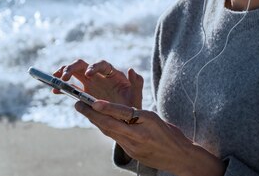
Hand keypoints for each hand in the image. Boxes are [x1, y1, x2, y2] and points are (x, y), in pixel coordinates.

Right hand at [53, 59, 142, 106]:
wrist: (125, 119)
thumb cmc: (132, 106)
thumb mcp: (136, 96)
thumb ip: (137, 83)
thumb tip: (131, 69)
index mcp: (112, 74)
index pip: (102, 65)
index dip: (94, 67)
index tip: (88, 74)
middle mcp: (99, 76)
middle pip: (83, 65)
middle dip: (72, 68)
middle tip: (64, 77)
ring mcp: (90, 83)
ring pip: (74, 72)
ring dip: (63, 73)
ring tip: (56, 80)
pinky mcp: (83, 92)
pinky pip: (70, 87)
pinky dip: (62, 87)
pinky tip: (55, 91)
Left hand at [76, 100, 226, 175]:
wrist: (180, 157)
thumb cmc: (172, 135)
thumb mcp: (156, 119)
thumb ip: (138, 114)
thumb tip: (119, 110)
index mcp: (143, 128)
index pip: (122, 115)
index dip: (107, 108)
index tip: (92, 101)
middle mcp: (135, 139)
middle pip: (109, 126)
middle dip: (92, 115)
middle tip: (78, 104)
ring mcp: (131, 148)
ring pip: (109, 133)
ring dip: (96, 121)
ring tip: (85, 111)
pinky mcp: (131, 153)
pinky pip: (115, 139)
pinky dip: (106, 129)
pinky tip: (100, 123)